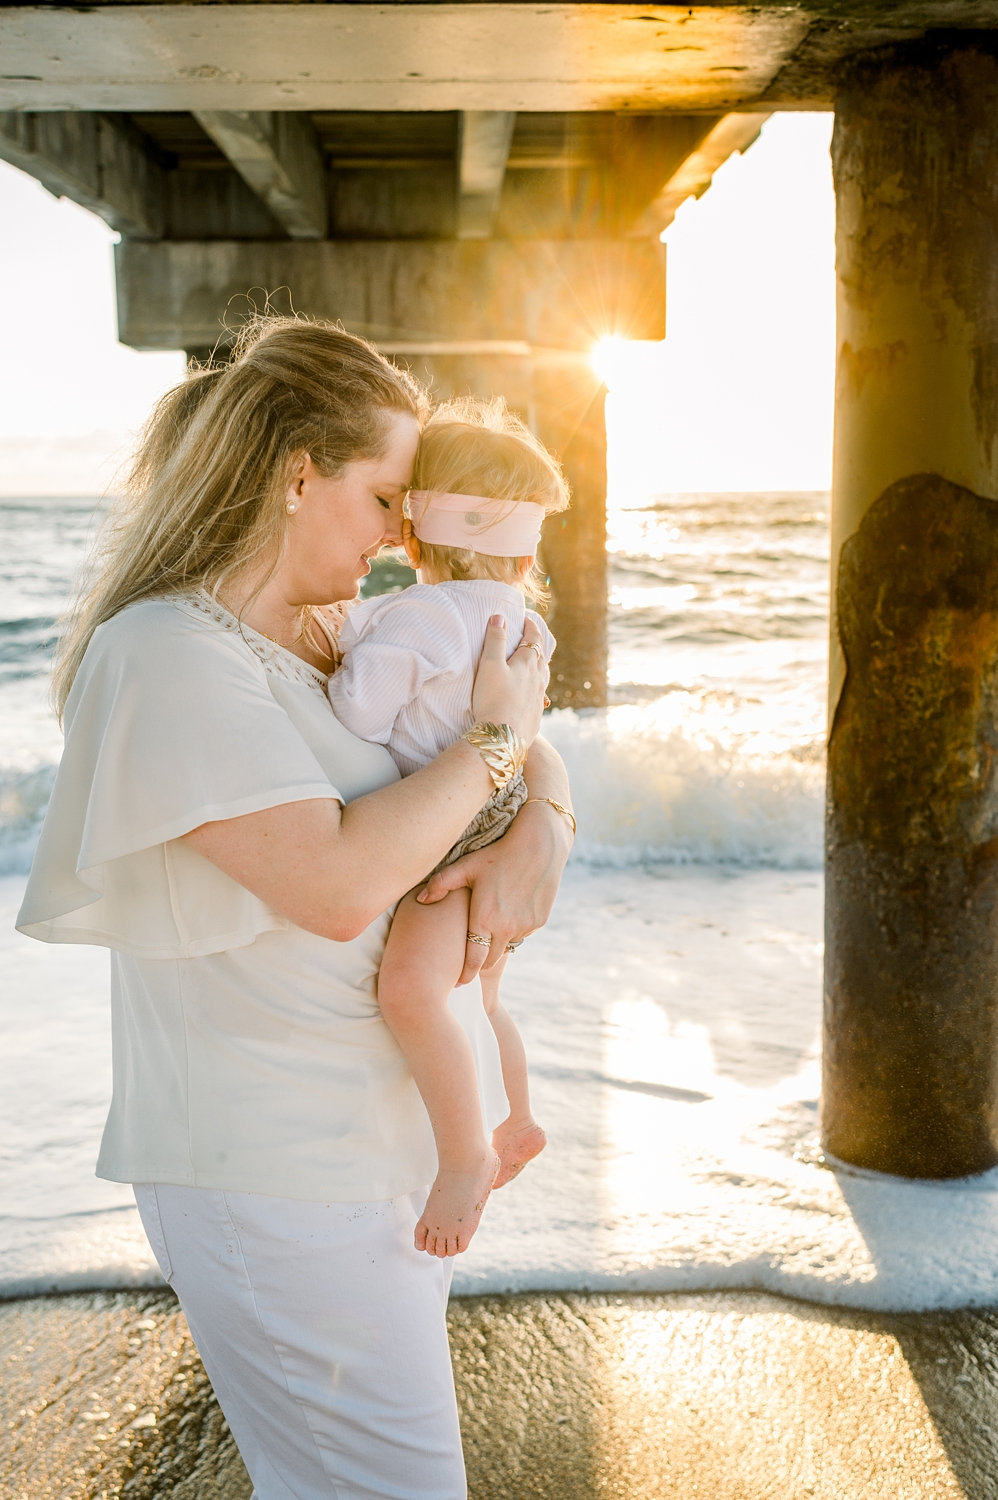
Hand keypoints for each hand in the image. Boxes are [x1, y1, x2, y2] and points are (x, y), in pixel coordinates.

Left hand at [417, 783, 571, 983]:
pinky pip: (521, 935)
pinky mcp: (538, 921)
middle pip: (489, 960)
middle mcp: (506, 927)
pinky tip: (506, 917)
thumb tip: (420, 900)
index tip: (458, 981)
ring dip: (496, 946)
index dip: (465, 974)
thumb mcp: (466, 866)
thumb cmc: (497, 853)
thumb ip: (440, 884)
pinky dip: (512, 932)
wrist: (539, 845)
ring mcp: (525, 926)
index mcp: (484, 918)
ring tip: (486, 938)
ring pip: (506, 948)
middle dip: (479, 964)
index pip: (472, 960)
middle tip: (469, 964)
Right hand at [470, 616, 547, 746]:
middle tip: (532, 638)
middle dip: (536, 645)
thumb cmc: (493, 699)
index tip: (527, 619)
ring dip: (538, 668)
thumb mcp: (490, 665)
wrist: (502, 738)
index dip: (531, 627)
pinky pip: (538, 699)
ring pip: (542, 679)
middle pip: (541, 658)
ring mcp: (538, 700)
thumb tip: (499, 617)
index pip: (533, 639)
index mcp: (527, 664)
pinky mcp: (534, 718)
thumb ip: (495, 640)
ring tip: (534, 665)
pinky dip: (535, 690)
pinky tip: (531, 696)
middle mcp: (538, 681)